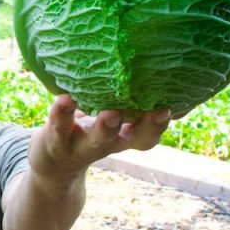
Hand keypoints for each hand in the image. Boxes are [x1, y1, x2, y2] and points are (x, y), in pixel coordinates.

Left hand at [28, 94, 171, 182]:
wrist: (51, 163)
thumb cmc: (88, 128)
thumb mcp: (111, 117)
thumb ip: (130, 99)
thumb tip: (162, 66)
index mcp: (124, 135)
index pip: (150, 133)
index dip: (162, 123)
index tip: (178, 106)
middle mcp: (108, 143)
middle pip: (132, 139)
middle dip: (147, 126)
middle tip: (160, 110)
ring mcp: (82, 145)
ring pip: (97, 140)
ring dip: (107, 127)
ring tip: (113, 112)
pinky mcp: (56, 140)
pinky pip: (59, 126)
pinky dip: (62, 113)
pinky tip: (65, 98)